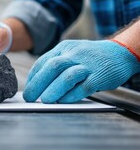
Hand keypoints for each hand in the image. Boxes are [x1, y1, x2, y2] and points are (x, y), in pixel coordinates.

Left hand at [23, 40, 139, 102]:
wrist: (121, 52)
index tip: (27, 89)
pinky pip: (84, 86)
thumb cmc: (91, 58)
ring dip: (53, 89)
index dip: (33, 77)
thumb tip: (37, 84)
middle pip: (52, 67)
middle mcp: (74, 54)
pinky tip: (63, 101)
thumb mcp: (71, 53)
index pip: (43, 62)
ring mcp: (88, 64)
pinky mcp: (100, 76)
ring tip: (45, 100)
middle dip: (38, 84)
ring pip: (67, 76)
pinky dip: (71, 95)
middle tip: (30, 97)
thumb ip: (56, 65)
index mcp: (64, 48)